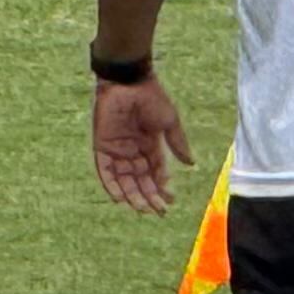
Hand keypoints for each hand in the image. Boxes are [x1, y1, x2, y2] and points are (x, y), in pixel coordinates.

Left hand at [91, 76, 191, 213]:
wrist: (129, 81)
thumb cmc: (151, 97)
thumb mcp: (169, 122)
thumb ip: (177, 144)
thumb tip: (191, 164)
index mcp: (150, 144)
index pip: (156, 172)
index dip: (162, 187)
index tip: (170, 201)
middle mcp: (133, 149)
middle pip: (140, 179)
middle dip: (149, 196)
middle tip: (158, 211)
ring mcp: (117, 148)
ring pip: (124, 178)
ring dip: (132, 194)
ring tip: (142, 209)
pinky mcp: (102, 144)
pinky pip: (104, 169)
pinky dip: (111, 183)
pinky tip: (120, 198)